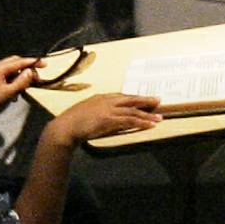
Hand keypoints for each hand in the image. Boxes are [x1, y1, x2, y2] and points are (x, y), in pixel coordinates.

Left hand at [0, 56, 40, 123]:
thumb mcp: (9, 93)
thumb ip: (21, 81)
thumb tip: (30, 71)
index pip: (19, 61)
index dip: (33, 62)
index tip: (46, 64)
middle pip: (14, 62)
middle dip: (26, 67)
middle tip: (37, 77)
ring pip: (10, 69)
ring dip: (20, 75)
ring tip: (28, 85)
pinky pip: (5, 76)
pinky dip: (13, 80)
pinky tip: (17, 91)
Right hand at [44, 91, 162, 145]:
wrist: (65, 127)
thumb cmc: (72, 122)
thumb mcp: (86, 112)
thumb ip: (98, 112)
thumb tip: (106, 117)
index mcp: (101, 98)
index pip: (122, 96)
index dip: (134, 98)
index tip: (144, 99)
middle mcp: (107, 101)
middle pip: (131, 99)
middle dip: (145, 100)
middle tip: (158, 100)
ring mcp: (109, 110)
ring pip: (133, 111)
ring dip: (147, 115)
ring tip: (159, 118)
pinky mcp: (109, 120)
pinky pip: (130, 121)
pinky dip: (141, 123)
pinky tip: (149, 125)